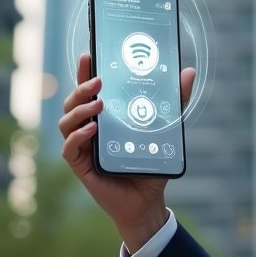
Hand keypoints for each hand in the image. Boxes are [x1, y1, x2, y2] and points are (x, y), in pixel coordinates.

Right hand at [59, 53, 196, 251]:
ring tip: (99, 105)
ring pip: (66, 122)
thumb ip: (175, 101)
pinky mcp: (82, 166)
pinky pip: (70, 148)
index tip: (88, 55)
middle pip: (73, 102)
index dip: (84, 73)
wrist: (148, 201)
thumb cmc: (150, 163)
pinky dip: (78, 137)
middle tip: (98, 82)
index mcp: (104, 117)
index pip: (89, 91)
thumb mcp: (166, 128)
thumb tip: (189, 72)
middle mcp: (89, 129)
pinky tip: (92, 130)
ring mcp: (83, 147)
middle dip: (81, 88)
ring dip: (79, 110)